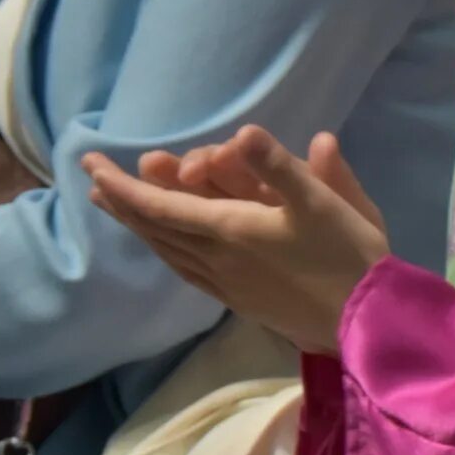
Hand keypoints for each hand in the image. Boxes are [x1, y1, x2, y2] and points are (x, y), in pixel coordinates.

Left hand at [83, 127, 388, 355]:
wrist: (364, 324)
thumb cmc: (348, 256)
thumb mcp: (323, 203)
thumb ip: (281, 167)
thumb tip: (244, 131)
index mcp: (232, 229)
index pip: (160, 205)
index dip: (123, 185)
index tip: (90, 164)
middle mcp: (217, 258)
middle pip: (155, 228)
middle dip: (122, 201)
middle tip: (92, 179)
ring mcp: (225, 283)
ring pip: (167, 251)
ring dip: (138, 225)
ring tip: (115, 207)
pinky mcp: (238, 300)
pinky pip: (185, 270)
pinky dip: (164, 250)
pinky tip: (164, 247)